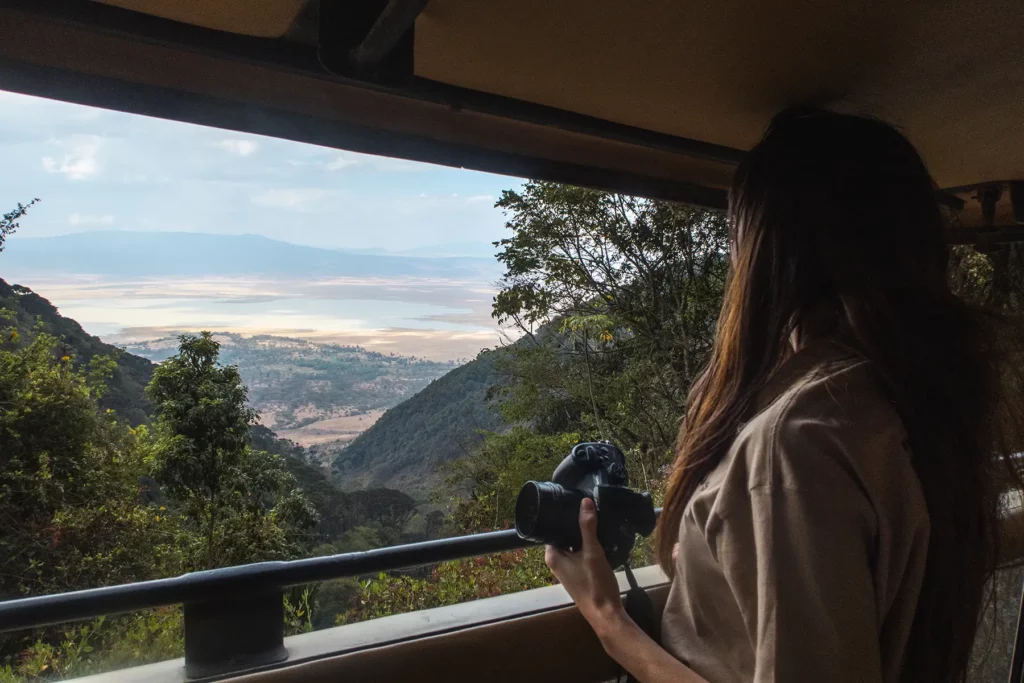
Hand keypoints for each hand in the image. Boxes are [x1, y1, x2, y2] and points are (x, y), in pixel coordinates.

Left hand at [545, 497, 626, 636]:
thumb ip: (588, 526)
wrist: (606, 613)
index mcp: (552, 555)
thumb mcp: (592, 552)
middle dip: (576, 523)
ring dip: (584, 534)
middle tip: (590, 507)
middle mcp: (556, 561)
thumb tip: (585, 501)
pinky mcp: (579, 572)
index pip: (553, 527)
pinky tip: (601, 536)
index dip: (564, 515)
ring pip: (574, 543)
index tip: (575, 501)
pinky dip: (589, 545)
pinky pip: (581, 552)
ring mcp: (568, 567)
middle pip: (564, 534)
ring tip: (596, 517)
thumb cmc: (595, 583)